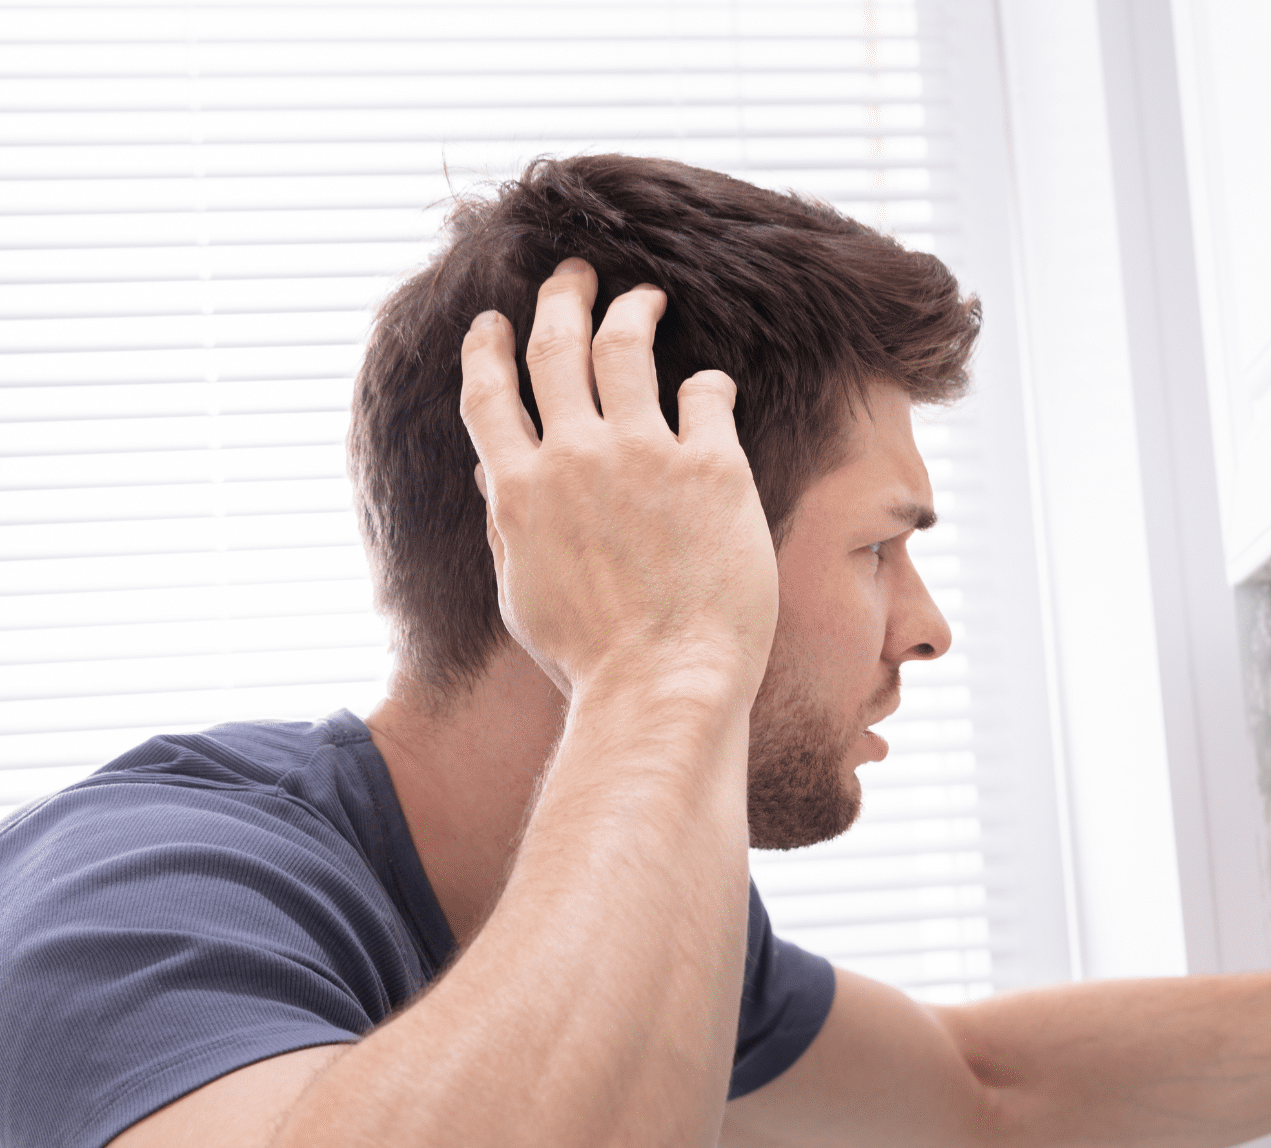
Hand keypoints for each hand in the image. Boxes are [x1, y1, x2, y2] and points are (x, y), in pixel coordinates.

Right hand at [458, 258, 777, 700]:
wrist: (664, 681)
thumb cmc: (593, 659)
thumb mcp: (523, 596)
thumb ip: (508, 529)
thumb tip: (491, 478)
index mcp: (518, 488)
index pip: (487, 392)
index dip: (488, 347)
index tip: (495, 321)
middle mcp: (573, 456)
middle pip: (555, 346)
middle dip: (560, 298)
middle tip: (573, 273)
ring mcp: (643, 454)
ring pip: (626, 346)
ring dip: (631, 310)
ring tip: (645, 296)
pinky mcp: (711, 465)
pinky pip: (707, 394)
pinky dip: (708, 383)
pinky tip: (714, 386)